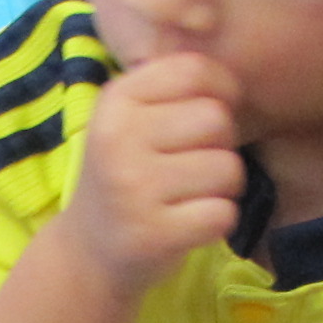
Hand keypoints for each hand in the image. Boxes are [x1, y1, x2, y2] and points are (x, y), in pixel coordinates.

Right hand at [63, 49, 245, 295]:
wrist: (86, 252)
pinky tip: (190, 223)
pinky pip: (223, 214)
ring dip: (224, 187)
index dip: (222, 90)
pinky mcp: (153, 234)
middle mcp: (118, 138)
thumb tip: (236, 78)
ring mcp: (133, 188)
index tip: (209, 118)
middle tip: (196, 166)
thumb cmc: (126, 176)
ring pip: (227, 168)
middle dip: (222, 145)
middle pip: (217, 119)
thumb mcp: (130, 120)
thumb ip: (174, 90)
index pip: (195, 70)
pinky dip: (218, 221)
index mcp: (116, 100)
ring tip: (192, 196)